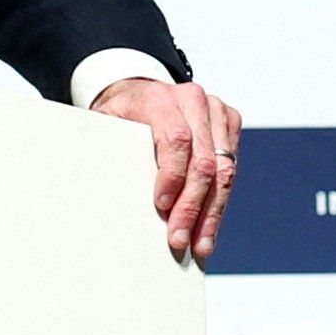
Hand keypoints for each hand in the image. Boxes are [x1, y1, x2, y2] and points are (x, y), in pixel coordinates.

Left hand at [91, 74, 240, 265]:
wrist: (141, 90)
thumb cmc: (122, 114)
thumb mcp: (105, 124)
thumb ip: (107, 148)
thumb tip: (104, 195)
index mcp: (160, 98)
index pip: (176, 139)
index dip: (172, 176)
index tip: (162, 206)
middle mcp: (193, 101)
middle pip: (204, 160)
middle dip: (192, 207)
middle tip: (180, 239)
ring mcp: (216, 111)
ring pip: (225, 170)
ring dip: (212, 212)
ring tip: (201, 244)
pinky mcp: (230, 124)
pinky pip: (231, 169)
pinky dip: (219, 202)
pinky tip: (209, 227)